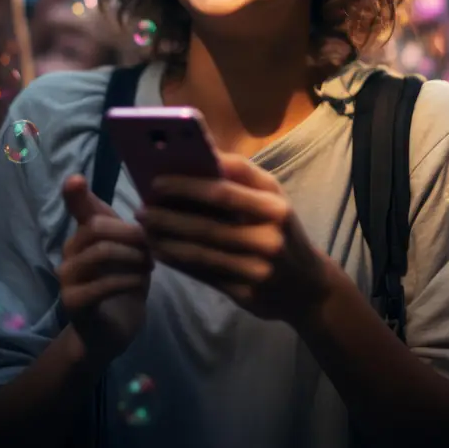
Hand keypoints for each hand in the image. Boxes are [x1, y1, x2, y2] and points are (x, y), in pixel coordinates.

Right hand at [59, 175, 153, 366]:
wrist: (110, 333)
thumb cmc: (123, 285)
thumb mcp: (130, 253)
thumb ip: (130, 229)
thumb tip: (149, 207)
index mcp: (83, 234)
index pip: (77, 207)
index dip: (75, 193)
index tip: (76, 179)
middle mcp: (69, 252)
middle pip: (95, 227)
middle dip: (130, 232)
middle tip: (152, 245)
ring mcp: (67, 277)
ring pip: (101, 252)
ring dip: (133, 256)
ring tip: (150, 265)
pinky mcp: (73, 302)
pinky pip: (103, 284)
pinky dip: (129, 280)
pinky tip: (141, 284)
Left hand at [135, 152, 334, 326]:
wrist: (307, 287)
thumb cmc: (280, 230)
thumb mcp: (272, 199)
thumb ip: (240, 178)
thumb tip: (197, 155)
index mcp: (274, 204)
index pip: (226, 189)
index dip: (188, 184)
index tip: (157, 180)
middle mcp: (269, 236)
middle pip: (208, 223)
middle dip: (169, 215)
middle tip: (141, 208)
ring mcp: (258, 267)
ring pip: (201, 252)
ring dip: (166, 239)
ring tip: (145, 229)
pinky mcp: (246, 292)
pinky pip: (203, 274)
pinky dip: (177, 261)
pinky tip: (160, 250)